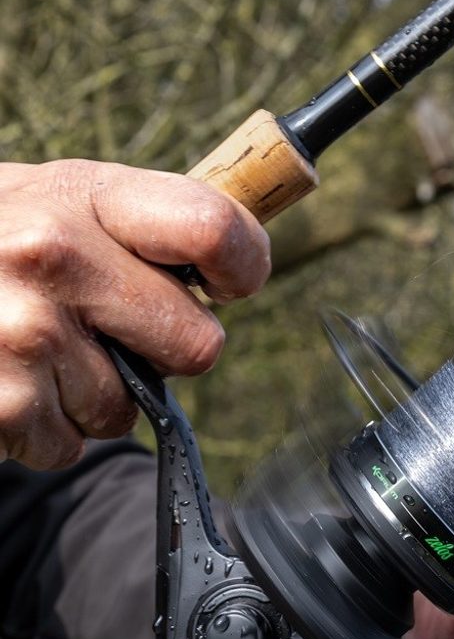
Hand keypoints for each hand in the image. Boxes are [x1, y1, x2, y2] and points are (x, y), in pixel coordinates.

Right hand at [0, 160, 269, 469]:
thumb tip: (238, 258)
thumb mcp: (52, 201)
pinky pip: (72, 444)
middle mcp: (54, 255)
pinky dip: (45, 427)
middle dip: (160, 350)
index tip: (232, 282)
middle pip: (198, 344)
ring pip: (129, 408)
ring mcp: (26, 331)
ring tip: (30, 348)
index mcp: (81, 194)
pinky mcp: (4, 400)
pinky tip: (6, 380)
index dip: (245, 265)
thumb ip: (136, 225)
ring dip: (90, 393)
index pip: (214, 227)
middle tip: (105, 327)